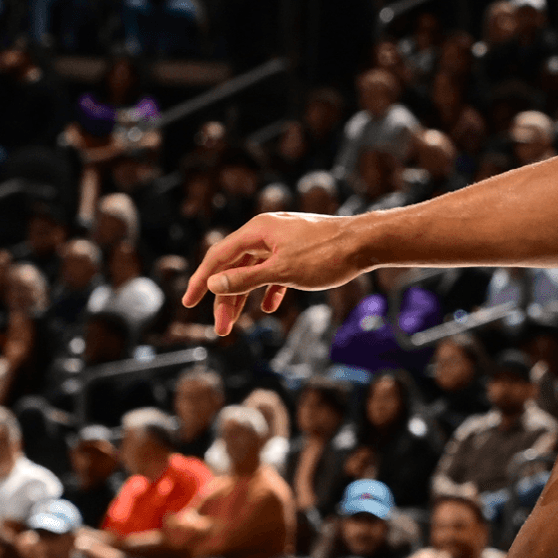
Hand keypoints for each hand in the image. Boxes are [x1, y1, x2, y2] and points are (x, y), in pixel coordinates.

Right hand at [183, 212, 365, 334]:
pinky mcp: (301, 249)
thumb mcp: (282, 271)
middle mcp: (268, 230)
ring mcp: (285, 239)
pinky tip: (271, 307)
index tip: (188, 303)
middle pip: (235, 265)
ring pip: (255, 269)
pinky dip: (270, 288)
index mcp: (258, 230)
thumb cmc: (327, 254)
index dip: (201, 281)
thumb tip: (213, 284)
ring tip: (236, 323)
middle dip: (225, 298)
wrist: (369, 242)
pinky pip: (276, 269)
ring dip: (245, 296)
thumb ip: (245, 279)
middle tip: (221, 328)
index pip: (218, 256)